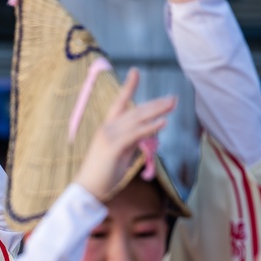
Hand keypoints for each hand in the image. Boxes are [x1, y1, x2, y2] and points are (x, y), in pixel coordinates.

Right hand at [73, 69, 176, 200]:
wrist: (87, 188)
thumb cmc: (103, 174)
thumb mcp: (120, 154)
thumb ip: (132, 142)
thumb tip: (146, 135)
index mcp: (107, 128)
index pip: (119, 103)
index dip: (128, 87)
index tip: (136, 71)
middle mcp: (107, 128)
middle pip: (135, 111)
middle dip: (155, 104)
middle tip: (173, 98)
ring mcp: (109, 136)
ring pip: (137, 120)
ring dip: (156, 111)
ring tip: (172, 105)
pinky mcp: (113, 147)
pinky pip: (135, 134)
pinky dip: (150, 128)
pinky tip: (163, 123)